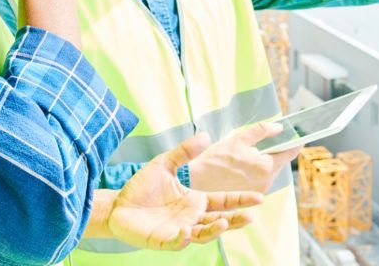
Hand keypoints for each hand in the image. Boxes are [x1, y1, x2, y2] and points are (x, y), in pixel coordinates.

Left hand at [108, 133, 263, 250]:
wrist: (118, 204)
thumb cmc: (143, 187)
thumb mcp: (164, 164)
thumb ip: (184, 152)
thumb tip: (206, 135)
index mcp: (195, 200)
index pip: (223, 201)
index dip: (240, 200)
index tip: (259, 197)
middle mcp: (191, 217)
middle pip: (219, 221)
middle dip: (235, 220)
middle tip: (250, 216)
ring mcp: (179, 230)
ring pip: (203, 234)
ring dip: (214, 231)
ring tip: (223, 223)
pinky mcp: (163, 240)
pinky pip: (176, 242)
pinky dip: (182, 239)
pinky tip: (186, 231)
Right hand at [189, 122, 299, 193]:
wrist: (195, 182)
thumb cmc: (215, 159)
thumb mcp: (238, 139)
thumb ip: (262, 131)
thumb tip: (279, 127)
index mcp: (266, 166)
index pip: (291, 151)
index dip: (296, 140)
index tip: (299, 133)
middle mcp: (267, 182)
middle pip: (279, 162)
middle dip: (274, 150)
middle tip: (265, 139)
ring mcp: (259, 191)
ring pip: (269, 171)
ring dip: (264, 161)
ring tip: (247, 153)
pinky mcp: (251, 196)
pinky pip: (260, 180)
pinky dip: (256, 171)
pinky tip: (242, 166)